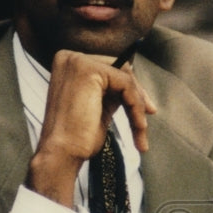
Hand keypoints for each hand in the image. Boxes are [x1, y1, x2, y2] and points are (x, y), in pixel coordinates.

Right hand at [27, 49, 155, 206]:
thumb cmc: (77, 138)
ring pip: (125, 78)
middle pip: (119, 69)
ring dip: (138, 106)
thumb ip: (111, 91)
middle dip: (138, 93)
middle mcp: (70, 57)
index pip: (109, 68)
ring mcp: (78, 62)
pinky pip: (126, 85)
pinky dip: (136, 106)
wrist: (62, 154)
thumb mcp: (97, 107)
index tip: (145, 108)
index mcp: (68, 64)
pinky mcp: (89, 71)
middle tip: (150, 113)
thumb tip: (135, 85)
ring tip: (141, 131)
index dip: (130, 88)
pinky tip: (139, 127)